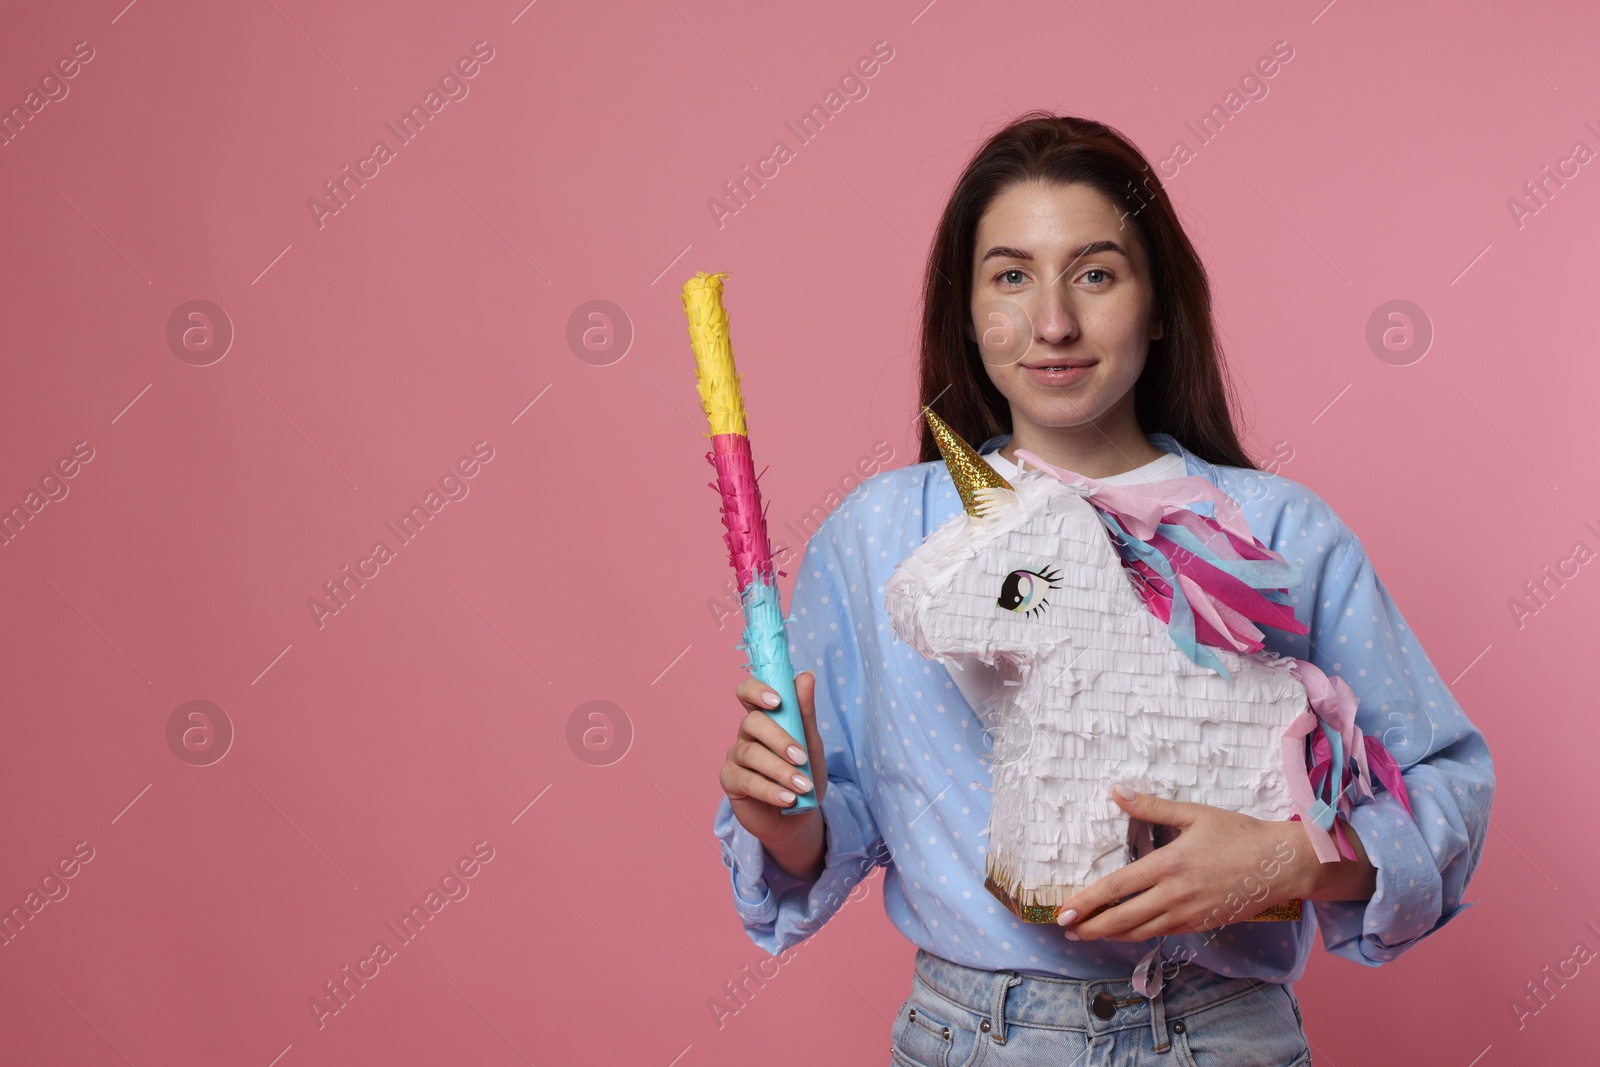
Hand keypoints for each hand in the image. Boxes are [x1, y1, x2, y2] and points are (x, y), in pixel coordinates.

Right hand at [718, 671, 827, 879]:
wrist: (799, 817)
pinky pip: (746, 781)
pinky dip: (769, 790)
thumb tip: (806, 675)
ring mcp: (736, 758)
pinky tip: (787, 798)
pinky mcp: (731, 782)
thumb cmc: (803, 774)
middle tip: (801, 757)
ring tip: (802, 786)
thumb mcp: (811, 744)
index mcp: (764, 718)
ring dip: (780, 770)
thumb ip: (805, 712)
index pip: (747, 692)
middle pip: (751, 723)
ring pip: (750, 754)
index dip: (756, 690)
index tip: (777, 701)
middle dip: (778, 739)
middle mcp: (746, 734)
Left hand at [1054, 786, 1316, 941]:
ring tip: (1088, 934)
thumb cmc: (1237, 834)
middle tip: (1067, 929)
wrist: (1280, 865)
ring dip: (1111, 934)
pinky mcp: (1201, 924)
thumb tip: (1115, 791)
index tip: (1065, 911)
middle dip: (1091, 927)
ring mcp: (1188, 913)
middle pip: (1123, 919)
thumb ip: (1151, 807)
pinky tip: (1126, 931)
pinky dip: (1139, 934)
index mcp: (1168, 865)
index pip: (1117, 887)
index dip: (1088, 902)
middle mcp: (1174, 895)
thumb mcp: (1193, 813)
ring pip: (1141, 931)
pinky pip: (1163, 933)